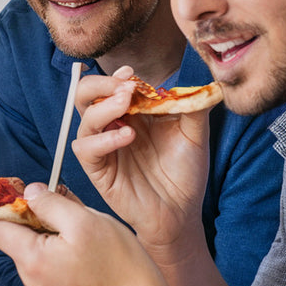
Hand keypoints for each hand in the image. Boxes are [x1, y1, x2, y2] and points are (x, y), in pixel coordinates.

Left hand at [0, 183, 175, 285]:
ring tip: (79, 229)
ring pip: (34, 250)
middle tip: (62, 206)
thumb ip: (49, 202)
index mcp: (31, 258)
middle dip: (33, 216)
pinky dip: (59, 252)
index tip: (15, 191)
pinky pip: (48, 267)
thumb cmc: (120, 267)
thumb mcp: (85, 220)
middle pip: (15, 237)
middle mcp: (31, 279)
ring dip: (49, 234)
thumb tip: (28, 192)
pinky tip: (84, 249)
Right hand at [71, 68, 210, 255]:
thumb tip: (201, 83)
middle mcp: (112, 126)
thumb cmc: (185, 174)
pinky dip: (104, 138)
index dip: (116, 76)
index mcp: (131, 113)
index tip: (132, 73)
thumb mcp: (194, 135)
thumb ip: (193, 107)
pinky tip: (127, 136)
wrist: (181, 212)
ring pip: (84, 119)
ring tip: (127, 103)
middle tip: (125, 86)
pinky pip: (86, 149)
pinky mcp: (97, 170)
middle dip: (100, 84)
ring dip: (103, 106)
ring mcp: (102, 148)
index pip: (111, 85)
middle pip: (85, 95)